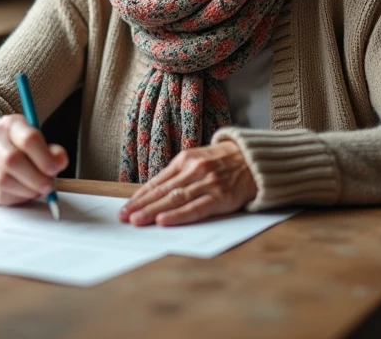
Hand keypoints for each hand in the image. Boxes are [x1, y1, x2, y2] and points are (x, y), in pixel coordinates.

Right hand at [0, 115, 68, 204]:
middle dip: (35, 177)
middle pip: (12, 159)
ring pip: (4, 180)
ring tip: (38, 188)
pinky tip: (25, 190)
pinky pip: (1, 194)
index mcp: (12, 125)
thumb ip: (53, 152)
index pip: (28, 139)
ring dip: (28, 189)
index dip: (45, 157)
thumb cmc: (24, 148)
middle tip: (49, 185)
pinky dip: (19, 196)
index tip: (56, 169)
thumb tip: (59, 162)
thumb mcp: (40, 141)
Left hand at [118, 143, 256, 226]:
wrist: (256, 159)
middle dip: (140, 205)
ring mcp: (207, 183)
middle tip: (123, 217)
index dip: (139, 196)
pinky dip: (177, 215)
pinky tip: (163, 221)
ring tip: (137, 221)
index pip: (157, 181)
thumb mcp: (199, 160)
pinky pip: (195, 208)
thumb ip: (179, 175)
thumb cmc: (224, 162)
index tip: (124, 208)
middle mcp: (194, 170)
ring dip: (152, 211)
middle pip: (162, 191)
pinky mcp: (221, 196)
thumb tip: (154, 193)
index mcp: (185, 160)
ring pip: (174, 199)